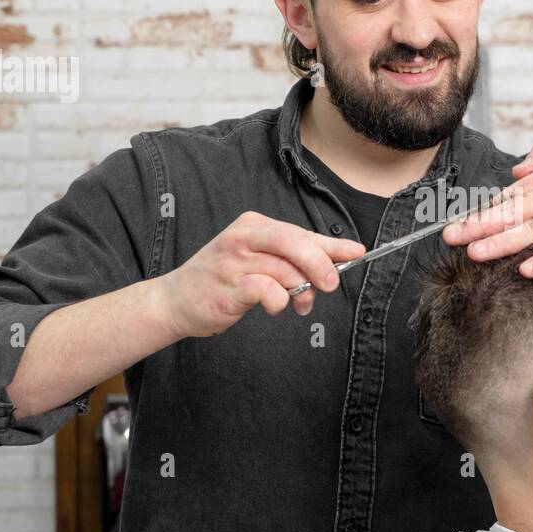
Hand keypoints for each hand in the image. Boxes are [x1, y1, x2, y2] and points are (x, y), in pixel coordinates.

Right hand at [160, 211, 364, 337]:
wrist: (176, 301)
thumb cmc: (223, 280)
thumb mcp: (257, 261)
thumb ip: (290, 262)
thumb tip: (333, 266)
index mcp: (253, 225)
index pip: (300, 232)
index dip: (331, 244)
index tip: (356, 252)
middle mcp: (243, 237)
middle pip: (294, 242)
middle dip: (320, 263)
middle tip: (330, 284)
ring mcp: (233, 261)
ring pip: (285, 270)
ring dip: (299, 292)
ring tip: (297, 304)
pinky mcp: (228, 286)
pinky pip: (267, 290)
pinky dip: (279, 301)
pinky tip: (275, 306)